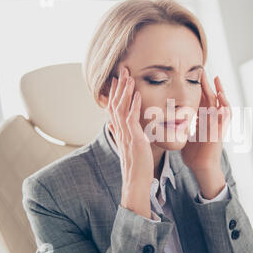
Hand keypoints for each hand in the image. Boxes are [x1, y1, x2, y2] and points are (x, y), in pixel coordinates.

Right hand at [107, 65, 152, 218]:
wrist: (136, 182)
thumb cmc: (136, 166)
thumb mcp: (130, 146)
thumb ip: (124, 133)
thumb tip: (115, 125)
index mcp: (120, 131)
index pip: (114, 108)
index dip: (115, 92)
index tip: (117, 79)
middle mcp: (120, 131)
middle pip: (115, 104)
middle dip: (119, 86)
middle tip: (122, 70)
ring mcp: (126, 134)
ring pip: (122, 108)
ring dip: (125, 91)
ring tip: (128, 76)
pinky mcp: (133, 139)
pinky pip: (132, 119)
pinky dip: (134, 106)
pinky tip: (137, 94)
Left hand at [181, 70, 231, 198]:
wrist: (201, 166)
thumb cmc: (193, 154)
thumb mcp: (183, 135)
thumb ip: (176, 126)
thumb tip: (160, 120)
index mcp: (201, 119)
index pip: (199, 99)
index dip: (196, 88)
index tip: (191, 76)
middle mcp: (210, 119)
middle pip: (209, 97)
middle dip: (206, 84)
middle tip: (202, 70)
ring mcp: (218, 124)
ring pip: (220, 103)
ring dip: (219, 90)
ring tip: (215, 78)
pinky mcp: (222, 129)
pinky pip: (226, 115)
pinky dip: (225, 105)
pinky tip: (221, 96)